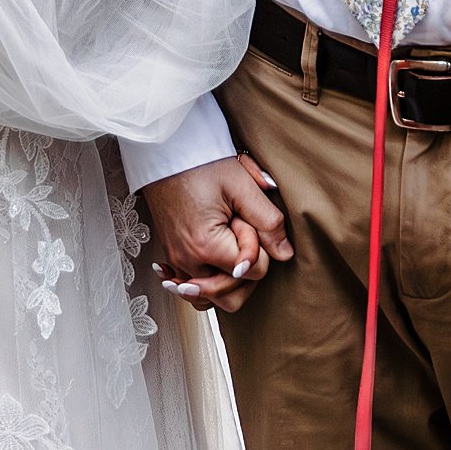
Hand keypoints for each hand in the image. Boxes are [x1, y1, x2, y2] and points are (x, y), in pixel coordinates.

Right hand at [141, 153, 291, 314]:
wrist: (164, 151)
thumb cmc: (201, 164)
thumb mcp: (241, 185)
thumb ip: (268, 222)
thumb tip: (285, 254)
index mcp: (208, 246)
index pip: (254, 271)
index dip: (259, 246)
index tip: (246, 220)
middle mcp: (189, 261)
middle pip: (233, 296)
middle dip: (247, 273)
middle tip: (241, 236)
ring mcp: (177, 262)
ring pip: (211, 298)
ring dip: (227, 281)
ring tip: (230, 248)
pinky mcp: (172, 257)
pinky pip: (191, 288)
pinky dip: (205, 283)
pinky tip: (213, 264)